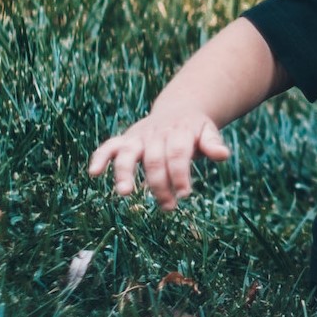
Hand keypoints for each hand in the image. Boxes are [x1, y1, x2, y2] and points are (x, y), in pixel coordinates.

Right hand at [87, 108, 230, 210]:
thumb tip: (223, 155)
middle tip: (169, 206)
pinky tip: (93, 173)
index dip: (179, 174)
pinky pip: (108, 147)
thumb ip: (213, 143)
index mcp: (179, 132)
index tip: (184, 194)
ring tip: (125, 193)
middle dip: (160, 185)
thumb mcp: (208, 133)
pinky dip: (100, 158)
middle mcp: (156, 134)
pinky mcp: (125, 140)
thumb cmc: (194, 130)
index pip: (178, 154)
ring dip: (125, 172)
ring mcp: (138, 137)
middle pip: (154, 160)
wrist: (179, 110)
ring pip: (128, 153)